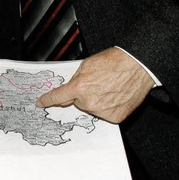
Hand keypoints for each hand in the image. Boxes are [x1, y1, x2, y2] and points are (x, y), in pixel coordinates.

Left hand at [36, 47, 153, 122]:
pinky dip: (108, 107)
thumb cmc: (115, 61)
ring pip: (91, 108)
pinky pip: (105, 113)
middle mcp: (89, 102)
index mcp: (79, 87)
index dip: (47, 100)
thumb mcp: (87, 64)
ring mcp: (102, 111)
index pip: (58, 96)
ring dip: (96, 101)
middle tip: (97, 83)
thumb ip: (76, 78)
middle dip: (83, 94)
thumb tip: (70, 88)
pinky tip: (115, 95)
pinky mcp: (115, 117)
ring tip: (109, 87)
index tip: (41, 103)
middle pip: (78, 102)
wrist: (137, 65)